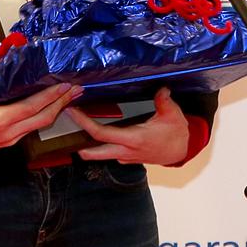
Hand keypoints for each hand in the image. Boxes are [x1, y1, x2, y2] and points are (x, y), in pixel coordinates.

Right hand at [0, 55, 82, 159]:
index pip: (33, 107)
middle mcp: (10, 132)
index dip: (52, 96)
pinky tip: (49, 106)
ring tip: (68, 95)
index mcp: (0, 120)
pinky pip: (32, 127)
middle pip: (44, 118)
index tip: (66, 84)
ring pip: (40, 125)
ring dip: (56, 109)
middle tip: (77, 88)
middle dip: (63, 103)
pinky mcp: (9, 141)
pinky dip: (44, 115)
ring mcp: (11, 139)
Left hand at [68, 87, 188, 165]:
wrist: (182, 151)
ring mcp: (126, 156)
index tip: (73, 111)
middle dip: (77, 143)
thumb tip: (161, 89)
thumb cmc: (176, 134)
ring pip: (101, 154)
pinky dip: (100, 145)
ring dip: (88, 145)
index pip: (101, 134)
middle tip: (64, 129)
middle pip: (94, 152)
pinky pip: (109, 152)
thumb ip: (164, 102)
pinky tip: (96, 133)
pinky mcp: (128, 157)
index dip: (84, 123)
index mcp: (133, 139)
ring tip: (76, 129)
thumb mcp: (173, 115)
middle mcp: (126, 151)